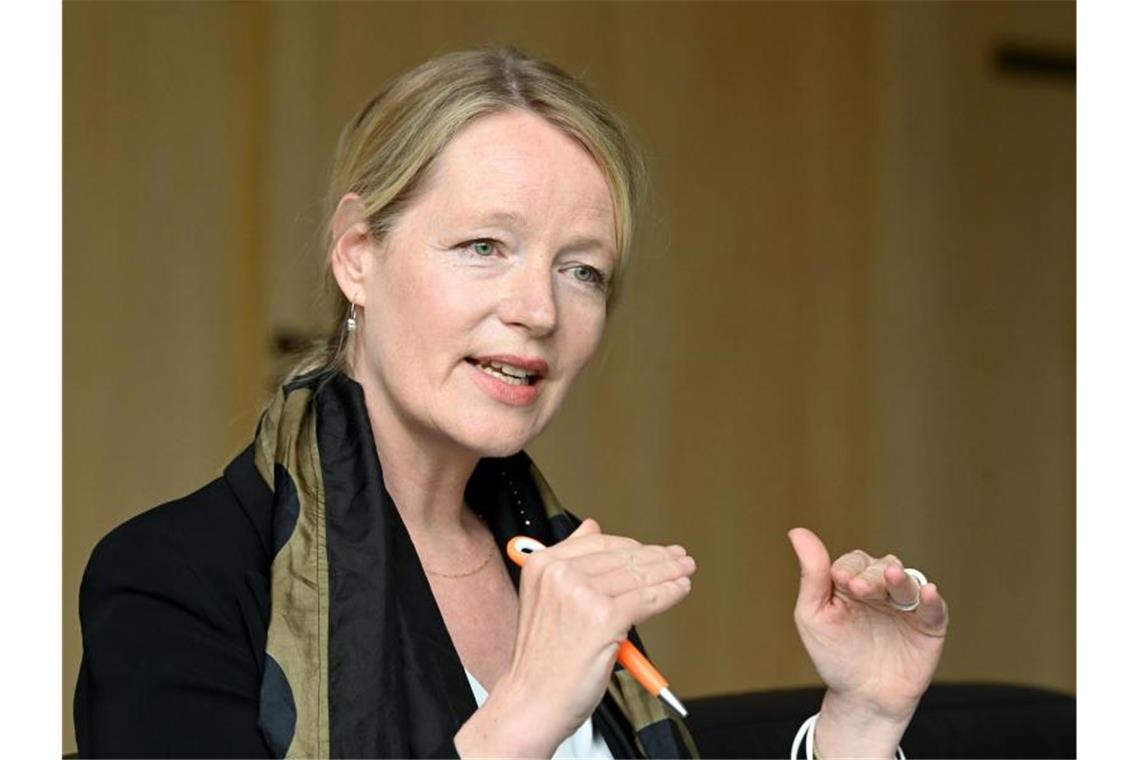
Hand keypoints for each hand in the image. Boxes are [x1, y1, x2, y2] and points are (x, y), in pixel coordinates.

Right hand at [455, 519, 695, 757]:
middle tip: (678, 557)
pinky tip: (680, 589)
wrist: (531, 702)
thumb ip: (568, 561)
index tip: (650, 550)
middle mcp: (559, 574)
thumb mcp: (543, 597)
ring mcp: (581, 594)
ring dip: (668, 573)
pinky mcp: (603, 618)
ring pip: (637, 577)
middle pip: (622, 558)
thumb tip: (591, 527)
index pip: (599, 543)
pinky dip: (669, 593)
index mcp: (543, 564)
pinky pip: (646, 599)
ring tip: (684, 571)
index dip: (631, 546)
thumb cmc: (540, 661)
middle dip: (656, 558)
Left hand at [788, 527, 948, 756]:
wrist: (862, 698)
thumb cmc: (834, 655)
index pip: (854, 561)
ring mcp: (906, 606)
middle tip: (859, 589)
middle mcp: (881, 589)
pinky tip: (927, 593)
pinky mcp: (929, 625)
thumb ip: (811, 575)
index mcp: (852, 582)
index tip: (839, 579)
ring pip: (907, 581)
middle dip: (870, 575)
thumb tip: (797, 531)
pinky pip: (935, 607)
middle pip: (881, 568)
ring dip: (899, 578)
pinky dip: (932, 599)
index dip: (847, 567)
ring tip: (891, 576)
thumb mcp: (814, 615)